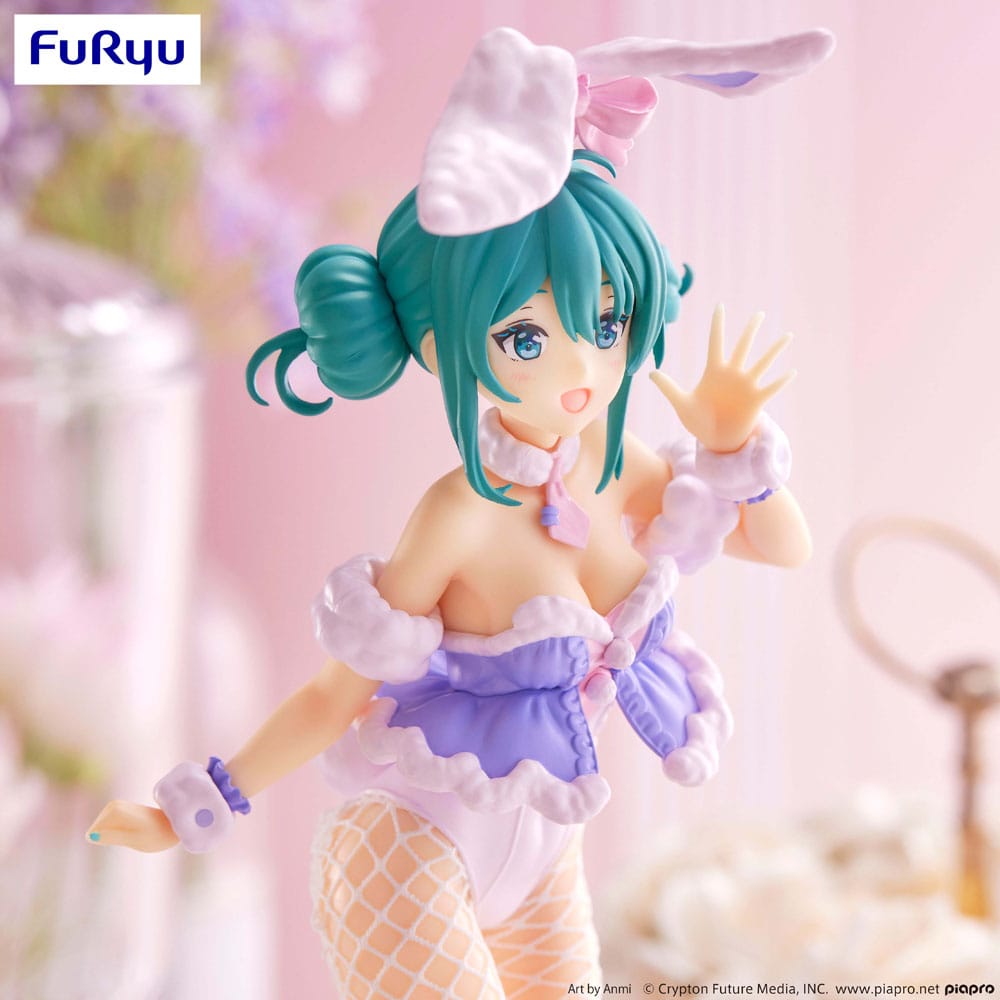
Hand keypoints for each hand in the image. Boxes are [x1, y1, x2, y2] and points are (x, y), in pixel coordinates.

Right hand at [87, 800, 178, 852]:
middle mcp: (114, 805)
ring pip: (102, 828)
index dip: (107, 840)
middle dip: (109, 837)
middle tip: (131, 837)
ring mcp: (117, 806)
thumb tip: (90, 836)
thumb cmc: (155, 835)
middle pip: (98, 829)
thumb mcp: (134, 840)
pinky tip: (129, 833)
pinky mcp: (120, 810)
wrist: (173, 824)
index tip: (126, 838)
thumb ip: (112, 837)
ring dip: (113, 835)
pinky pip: (108, 826)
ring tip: (131, 835)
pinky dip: (115, 833)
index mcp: (116, 810)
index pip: (95, 832)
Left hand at [650, 305, 794, 452]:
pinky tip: (791, 372)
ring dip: (774, 350)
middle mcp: (732, 374)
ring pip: (762, 363)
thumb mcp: (681, 404)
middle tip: (759, 314)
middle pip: (743, 347)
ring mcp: (746, 386)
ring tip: (788, 336)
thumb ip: (668, 387)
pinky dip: (781, 381)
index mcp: (714, 372)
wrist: (715, 440)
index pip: (716, 342)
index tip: (719, 306)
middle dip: (751, 331)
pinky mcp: (756, 401)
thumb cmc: (698, 421)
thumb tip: (650, 373)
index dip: (717, 325)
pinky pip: (771, 388)